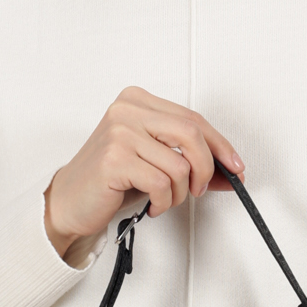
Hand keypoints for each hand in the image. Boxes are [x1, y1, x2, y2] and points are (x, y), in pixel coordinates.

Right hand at [44, 87, 243, 261]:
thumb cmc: (110, 181)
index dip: (220, 145)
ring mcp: (119, 131)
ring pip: (179, 164)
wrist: (69, 203)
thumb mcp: (155, 165)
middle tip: (199, 189)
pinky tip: (152, 205)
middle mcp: (127, 110)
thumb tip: (230, 173)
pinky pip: (162, 183)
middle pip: (192, 133)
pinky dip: (164, 202)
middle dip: (206, 168)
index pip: (193, 118)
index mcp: (138, 101)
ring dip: (180, 192)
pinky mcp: (114, 158)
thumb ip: (190, 163)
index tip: (236, 166)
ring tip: (165, 199)